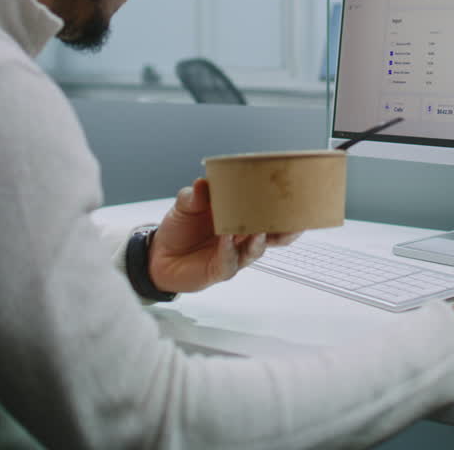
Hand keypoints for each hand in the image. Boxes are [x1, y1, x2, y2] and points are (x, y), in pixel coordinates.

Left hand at [148, 178, 300, 293]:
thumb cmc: (180, 229)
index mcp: (240, 218)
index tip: (294, 196)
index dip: (283, 207)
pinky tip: (227, 239)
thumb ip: (194, 196)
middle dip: (285, 228)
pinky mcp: (220, 270)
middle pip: (273, 235)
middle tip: (291, 216)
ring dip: (259, 239)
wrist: (159, 255)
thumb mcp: (185, 205)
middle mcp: (242, 237)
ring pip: (256, 249)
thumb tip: (203, 184)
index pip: (267, 213)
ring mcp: (234, 254)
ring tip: (259, 228)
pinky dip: (230, 250)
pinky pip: (230, 262)